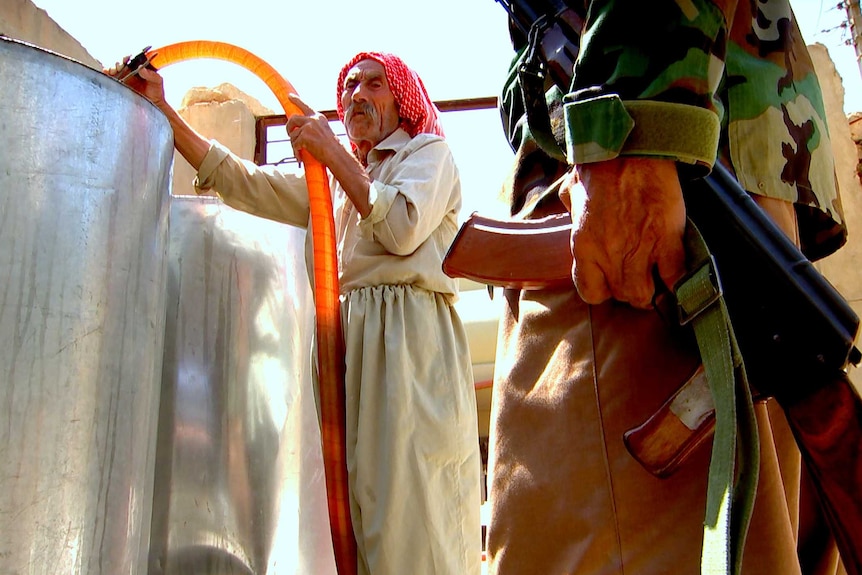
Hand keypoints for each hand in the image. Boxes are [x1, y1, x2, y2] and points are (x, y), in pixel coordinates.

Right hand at [104, 57, 166, 108]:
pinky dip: (107, 73)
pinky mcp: (117, 84)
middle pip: (120, 62)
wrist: (152, 105)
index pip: (131, 58)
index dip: (127, 57)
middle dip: (118, 63)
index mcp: (138, 67)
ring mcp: (123, 77)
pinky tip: (108, 74)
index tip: (126, 59)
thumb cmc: (156, 93)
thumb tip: (141, 68)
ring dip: (112, 67)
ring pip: (113, 68)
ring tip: (114, 71)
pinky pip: (109, 76)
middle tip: (120, 67)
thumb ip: (152, 75)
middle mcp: (129, 70)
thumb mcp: (157, 82)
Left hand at [285, 93, 342, 165]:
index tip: (289, 96)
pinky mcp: (304, 136)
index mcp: (319, 118)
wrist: (337, 155)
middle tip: (289, 134)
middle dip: (288, 127)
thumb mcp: (324, 132)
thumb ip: (313, 128)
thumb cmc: (333, 148)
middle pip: (293, 119)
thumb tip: (299, 132)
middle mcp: (313, 119)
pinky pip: (294, 145)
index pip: (305, 106)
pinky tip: (300, 158)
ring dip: (294, 144)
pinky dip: (296, 152)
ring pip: (293, 135)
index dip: (296, 100)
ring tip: (300, 152)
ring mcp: (308, 127)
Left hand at [560, 157, 686, 308]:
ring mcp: (640, 250)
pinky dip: (677, 282)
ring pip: (645, 294)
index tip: (611, 282)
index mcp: (584, 246)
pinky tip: (676, 277)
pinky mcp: (667, 239)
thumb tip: (575, 215)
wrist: (630, 148)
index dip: (603, 290)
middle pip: (622, 295)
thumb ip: (573, 213)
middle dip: (629, 291)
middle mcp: (610, 255)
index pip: (591, 292)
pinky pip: (675, 277)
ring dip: (652, 292)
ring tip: (657, 282)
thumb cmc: (599, 165)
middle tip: (637, 278)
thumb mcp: (572, 192)